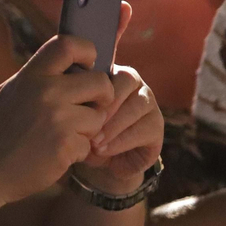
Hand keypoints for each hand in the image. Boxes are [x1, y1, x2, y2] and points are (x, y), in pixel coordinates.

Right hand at [0, 34, 114, 202]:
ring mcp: (57, 119)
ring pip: (99, 116)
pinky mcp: (66, 145)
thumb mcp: (12, 92)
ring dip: (88, 129)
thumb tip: (71, 65)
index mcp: (31, 75)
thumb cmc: (1, 131)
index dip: (87, 52)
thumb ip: (39, 78)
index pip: (69, 44)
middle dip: (102, 97)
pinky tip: (57, 154)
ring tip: (65, 135)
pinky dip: (78, 152)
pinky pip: (89, 144)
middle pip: (100, 82)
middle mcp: (46, 92)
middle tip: (91, 107)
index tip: (87, 67)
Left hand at [72, 65, 163, 193]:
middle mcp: (133, 83)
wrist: (101, 158)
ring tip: (94, 142)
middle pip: (126, 81)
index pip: (106, 68)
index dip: (93, 87)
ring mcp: (148, 102)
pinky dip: (122, 141)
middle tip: (87, 125)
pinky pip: (145, 128)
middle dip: (106, 105)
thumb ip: (72, 102)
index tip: (76, 105)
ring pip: (137, 105)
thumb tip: (69, 103)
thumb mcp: (73, 115)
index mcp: (109, 72)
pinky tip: (104, 150)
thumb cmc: (82, 129)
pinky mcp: (157, 125)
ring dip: (114, 125)